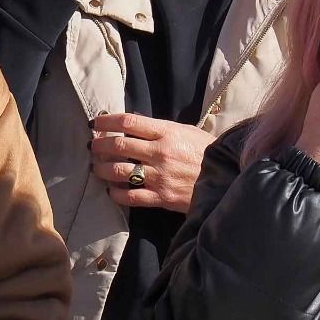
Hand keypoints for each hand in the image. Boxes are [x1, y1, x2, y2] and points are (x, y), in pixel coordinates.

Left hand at [91, 112, 211, 212]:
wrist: (227, 180)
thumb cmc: (207, 153)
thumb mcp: (187, 132)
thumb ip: (161, 128)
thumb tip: (133, 123)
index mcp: (167, 132)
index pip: (128, 123)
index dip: (107, 122)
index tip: (95, 123)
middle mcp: (160, 153)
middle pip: (118, 146)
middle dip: (99, 146)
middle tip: (92, 146)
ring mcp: (159, 177)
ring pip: (119, 171)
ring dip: (101, 169)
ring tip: (96, 168)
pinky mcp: (161, 198)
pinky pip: (130, 196)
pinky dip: (116, 193)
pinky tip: (112, 190)